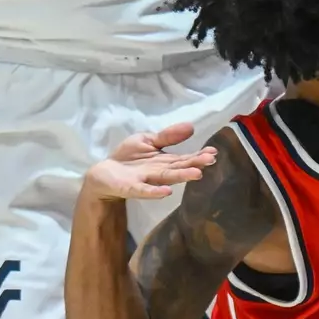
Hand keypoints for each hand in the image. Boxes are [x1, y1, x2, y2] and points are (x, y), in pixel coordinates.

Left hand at [83, 123, 217, 202]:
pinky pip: (144, 190)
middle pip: (179, 168)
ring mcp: (147, 181)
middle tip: (211, 160)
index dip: (198, 155)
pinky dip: (155, 192)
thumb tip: (191, 126)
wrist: (104, 172)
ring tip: (197, 174)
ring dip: (181, 177)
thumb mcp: (148, 140)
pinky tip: (166, 192)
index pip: (184, 158)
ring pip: (166, 178)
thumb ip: (167, 136)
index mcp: (164, 161)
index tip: (214, 151)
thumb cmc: (128, 157)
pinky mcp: (132, 188)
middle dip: (195, 164)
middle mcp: (159, 172)